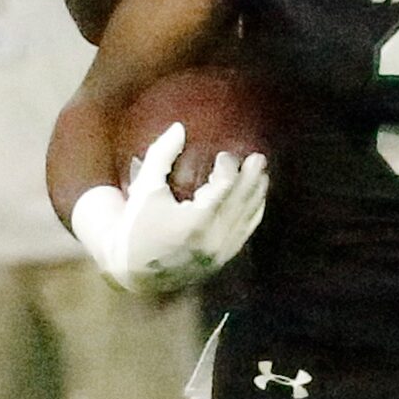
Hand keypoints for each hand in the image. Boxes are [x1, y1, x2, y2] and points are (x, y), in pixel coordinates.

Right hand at [73, 123, 266, 293]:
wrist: (136, 271)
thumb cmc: (137, 225)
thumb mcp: (145, 188)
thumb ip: (161, 155)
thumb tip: (179, 127)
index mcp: (194, 222)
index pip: (223, 188)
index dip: (229, 169)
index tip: (224, 156)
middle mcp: (212, 239)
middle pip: (242, 202)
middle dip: (252, 178)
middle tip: (260, 158)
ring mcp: (220, 252)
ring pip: (247, 219)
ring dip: (257, 195)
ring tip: (262, 175)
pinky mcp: (222, 259)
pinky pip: (245, 233)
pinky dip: (253, 214)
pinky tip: (256, 199)